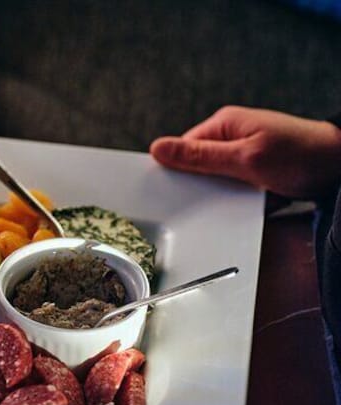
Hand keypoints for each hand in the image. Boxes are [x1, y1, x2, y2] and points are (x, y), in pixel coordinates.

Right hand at [150, 106, 340, 198]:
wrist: (340, 165)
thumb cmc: (300, 154)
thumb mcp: (244, 157)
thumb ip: (200, 156)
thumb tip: (160, 148)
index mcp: (224, 124)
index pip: (183, 149)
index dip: (177, 170)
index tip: (173, 189)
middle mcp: (231, 136)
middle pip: (198, 166)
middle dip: (204, 185)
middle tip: (216, 195)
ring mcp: (244, 154)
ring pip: (216, 181)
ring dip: (225, 194)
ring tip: (241, 197)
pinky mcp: (254, 171)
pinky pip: (234, 188)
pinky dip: (240, 198)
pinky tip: (249, 202)